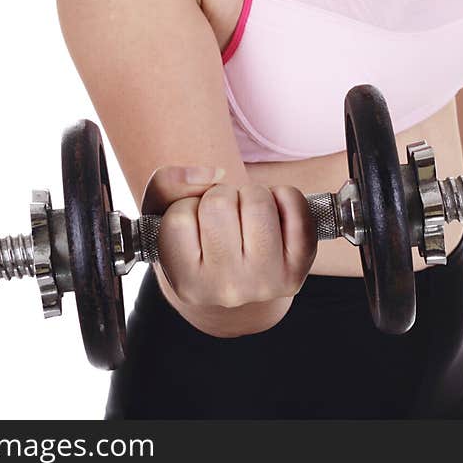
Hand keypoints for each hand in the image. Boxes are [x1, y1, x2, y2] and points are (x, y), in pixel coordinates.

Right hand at [141, 166, 317, 334]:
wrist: (237, 280)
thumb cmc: (196, 241)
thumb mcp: (163, 216)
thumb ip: (166, 183)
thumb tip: (215, 173)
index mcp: (187, 283)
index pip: (179, 217)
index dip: (187, 207)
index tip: (195, 222)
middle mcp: (227, 289)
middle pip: (220, 204)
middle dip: (221, 196)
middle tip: (225, 216)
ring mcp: (266, 281)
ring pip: (258, 202)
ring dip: (251, 195)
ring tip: (246, 215)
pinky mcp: (298, 269)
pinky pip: (297, 209)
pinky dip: (286, 197)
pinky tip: (274, 214)